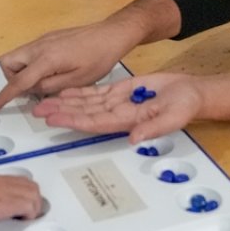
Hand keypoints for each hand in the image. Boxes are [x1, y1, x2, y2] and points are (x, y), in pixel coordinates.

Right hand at [0, 21, 142, 111]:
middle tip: (33, 89)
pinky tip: (53, 71)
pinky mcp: (48, 38)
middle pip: (7, 62)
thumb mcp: (77, 81)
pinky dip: (32, 64)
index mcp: (46, 59)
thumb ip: (50, 87)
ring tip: (46, 81)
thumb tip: (31, 90)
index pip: (17, 81)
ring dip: (23, 71)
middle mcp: (39, 46)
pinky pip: (29, 52)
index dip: (3, 96)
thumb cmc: (99, 58)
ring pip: (17, 56)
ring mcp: (42, 40)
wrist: (111, 34)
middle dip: (12, 78)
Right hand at [0, 175, 42, 230]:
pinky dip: (29, 215)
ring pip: (34, 195)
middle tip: (27, 213)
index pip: (20, 181)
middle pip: (31, 186)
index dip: (24, 193)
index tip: (23, 204)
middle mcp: (2, 182)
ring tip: (24, 218)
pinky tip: (20, 220)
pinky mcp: (9, 202)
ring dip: (32, 208)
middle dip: (32, 199)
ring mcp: (6, 190)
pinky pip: (30, 206)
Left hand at [34, 73, 202, 143]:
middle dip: (61, 112)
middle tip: (38, 110)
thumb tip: (134, 139)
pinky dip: (78, 92)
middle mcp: (117, 114)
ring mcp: (117, 103)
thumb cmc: (185, 105)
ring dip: (64, 102)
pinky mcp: (120, 92)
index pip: (94, 122)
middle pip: (83, 114)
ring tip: (43, 101)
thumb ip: (153, 128)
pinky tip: (63, 91)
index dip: (73, 121)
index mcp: (127, 121)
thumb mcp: (173, 117)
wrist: (191, 93)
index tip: (54, 118)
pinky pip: (95, 93)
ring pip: (85, 104)